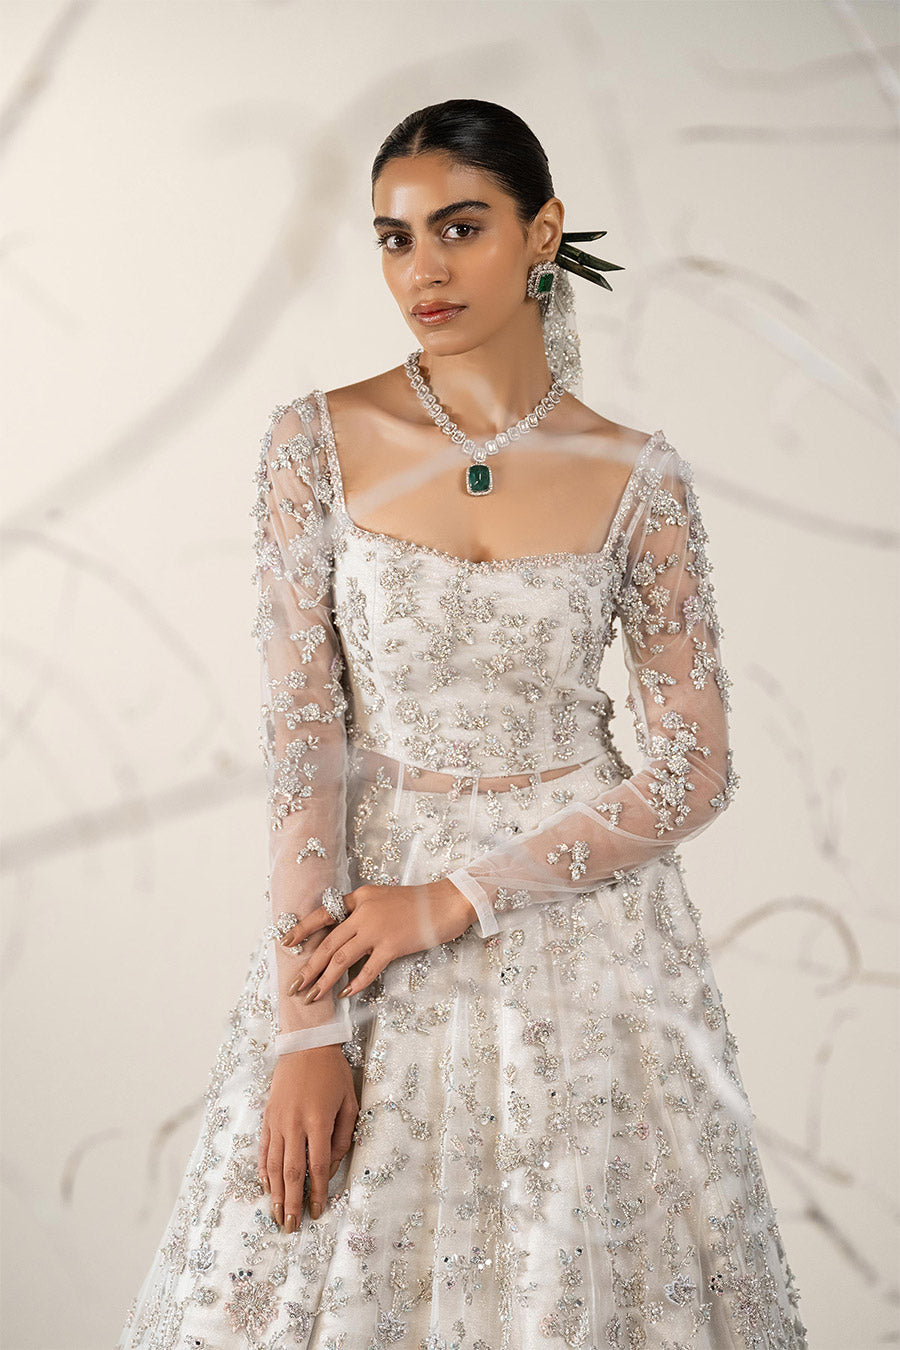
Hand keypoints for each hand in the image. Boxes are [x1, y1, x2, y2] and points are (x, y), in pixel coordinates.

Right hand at [258, 1043, 357, 1230]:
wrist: (306, 1045)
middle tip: (292, 1227)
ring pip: (274, 1165)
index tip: (318, 1211)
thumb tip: (333, 1166)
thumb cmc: (333, 1074)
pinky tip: (266, 1187)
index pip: (318, 1165)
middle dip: (292, 1202)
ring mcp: (277, 1121)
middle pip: (292, 1172)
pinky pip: (264, 1149)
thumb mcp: (349, 1102)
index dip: (318, 1192)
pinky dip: (264, 1170)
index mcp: (318, 1121)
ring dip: (275, 1193)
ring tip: (277, 1215)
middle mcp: (294, 1124)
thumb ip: (343, 1136)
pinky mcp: (267, 1117)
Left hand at [280, 878, 476, 1003]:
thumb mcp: (383, 900)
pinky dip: (355, 983)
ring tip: (311, 997)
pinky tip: (345, 994)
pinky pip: (368, 969)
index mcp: (359, 897)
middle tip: (294, 986)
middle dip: (308, 967)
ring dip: (323, 980)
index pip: (322, 913)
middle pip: (327, 943)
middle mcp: (363, 912)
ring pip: (341, 958)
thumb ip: (363, 914)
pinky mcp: (393, 945)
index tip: (285, 943)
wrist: (447, 902)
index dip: (302, 929)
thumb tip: (344, 938)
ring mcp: (377, 929)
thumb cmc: (418, 903)